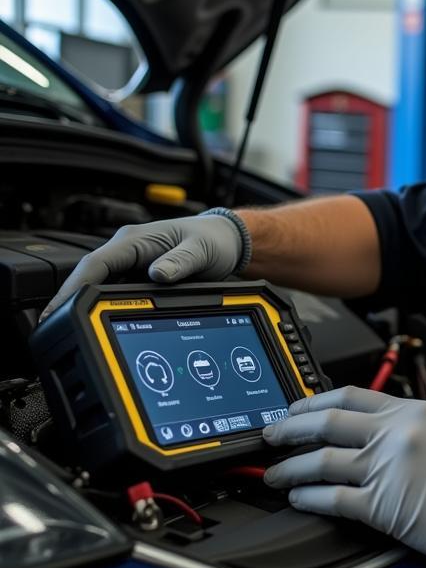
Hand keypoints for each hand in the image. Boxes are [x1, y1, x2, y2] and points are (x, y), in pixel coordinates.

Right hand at [41, 213, 243, 318]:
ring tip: (72, 328)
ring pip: (100, 285)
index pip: (96, 263)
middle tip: (55, 325)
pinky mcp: (139, 277)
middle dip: (70, 299)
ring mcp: (132, 264)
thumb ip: (181, 262)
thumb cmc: (213, 240)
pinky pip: (116, 291)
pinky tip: (101, 322)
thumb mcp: (202, 250)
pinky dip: (106, 305)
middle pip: (90, 277)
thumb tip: (158, 274)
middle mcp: (129, 250)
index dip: (74, 286)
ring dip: (86, 304)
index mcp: (136, 240)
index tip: (59, 306)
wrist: (228, 241)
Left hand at [263, 387, 425, 567]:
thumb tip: (382, 435)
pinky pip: (334, 498)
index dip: (314, 402)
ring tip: (274, 474)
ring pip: (322, 461)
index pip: (350, 396)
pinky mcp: (385, 506)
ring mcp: (387, 469)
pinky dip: (309, 496)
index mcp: (411, 412)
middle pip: (326, 423)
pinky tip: (297, 498)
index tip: (296, 408)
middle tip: (270, 435)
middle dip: (290, 429)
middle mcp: (395, 434)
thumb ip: (413, 429)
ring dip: (290, 467)